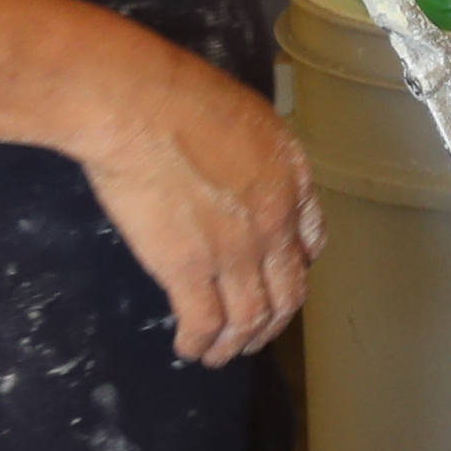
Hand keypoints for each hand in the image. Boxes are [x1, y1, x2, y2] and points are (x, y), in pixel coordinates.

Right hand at [65, 36, 320, 364]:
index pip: (310, 242)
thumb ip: (257, 152)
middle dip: (272, 322)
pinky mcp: (188, 270)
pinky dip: (200, 343)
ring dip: (237, 344)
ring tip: (221, 356)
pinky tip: (189, 348)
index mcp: (291, 182)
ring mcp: (233, 253)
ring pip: (250, 317)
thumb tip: (242, 168)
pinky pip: (204, 322)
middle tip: (255, 336)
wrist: (140, 107)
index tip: (281, 280)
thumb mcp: (246, 114)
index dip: (296, 268)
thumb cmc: (181, 94)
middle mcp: (272, 225)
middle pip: (287, 292)